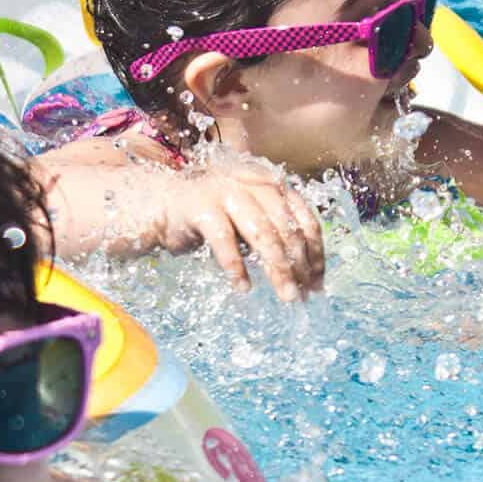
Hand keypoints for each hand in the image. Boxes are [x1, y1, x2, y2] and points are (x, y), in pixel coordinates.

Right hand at [155, 165, 324, 300]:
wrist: (164, 202)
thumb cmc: (214, 215)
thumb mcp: (252, 220)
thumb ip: (276, 235)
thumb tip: (306, 275)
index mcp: (273, 186)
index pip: (306, 220)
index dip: (316, 254)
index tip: (318, 284)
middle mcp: (254, 184)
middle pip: (288, 230)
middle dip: (300, 267)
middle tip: (304, 297)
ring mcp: (228, 192)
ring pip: (264, 235)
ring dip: (278, 270)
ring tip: (286, 296)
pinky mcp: (202, 207)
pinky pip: (225, 242)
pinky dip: (236, 268)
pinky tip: (243, 288)